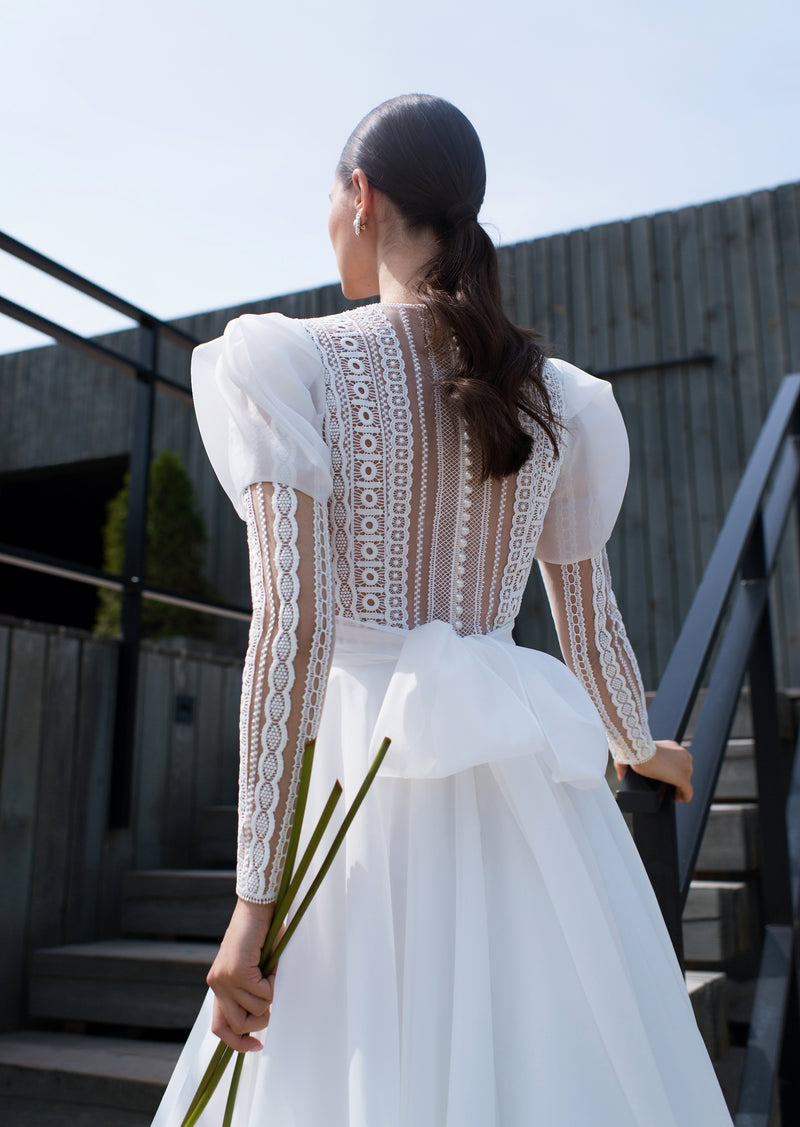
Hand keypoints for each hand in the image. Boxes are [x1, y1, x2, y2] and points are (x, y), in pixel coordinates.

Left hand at [207, 898, 278, 1051]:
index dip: (237, 1043)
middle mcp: (217, 984)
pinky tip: (270, 964)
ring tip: (270, 972)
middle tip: (270, 994)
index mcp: (219, 985)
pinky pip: (263, 994)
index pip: (220, 1027)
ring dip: (270, 995)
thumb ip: (252, 991)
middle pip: (237, 1025)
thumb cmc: (261, 933)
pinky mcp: (237, 972)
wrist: (258, 905)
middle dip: (260, 1019)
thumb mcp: (255, 969)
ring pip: (255, 1010)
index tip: (257, 1046)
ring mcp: (225, 979)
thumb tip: (263, 1015)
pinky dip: (273, 983)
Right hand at [614, 739, 693, 802]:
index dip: (673, 771)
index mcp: (672, 747)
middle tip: (668, 787)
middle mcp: (683, 755)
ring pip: (687, 781)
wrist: (638, 750)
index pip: (679, 761)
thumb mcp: (630, 753)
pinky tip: (678, 799)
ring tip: (673, 794)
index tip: (666, 778)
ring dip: (680, 788)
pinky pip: (688, 791)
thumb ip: (625, 763)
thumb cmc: (634, 749)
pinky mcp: (682, 778)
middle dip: (677, 779)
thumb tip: (621, 776)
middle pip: (685, 770)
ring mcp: (685, 766)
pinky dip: (685, 797)